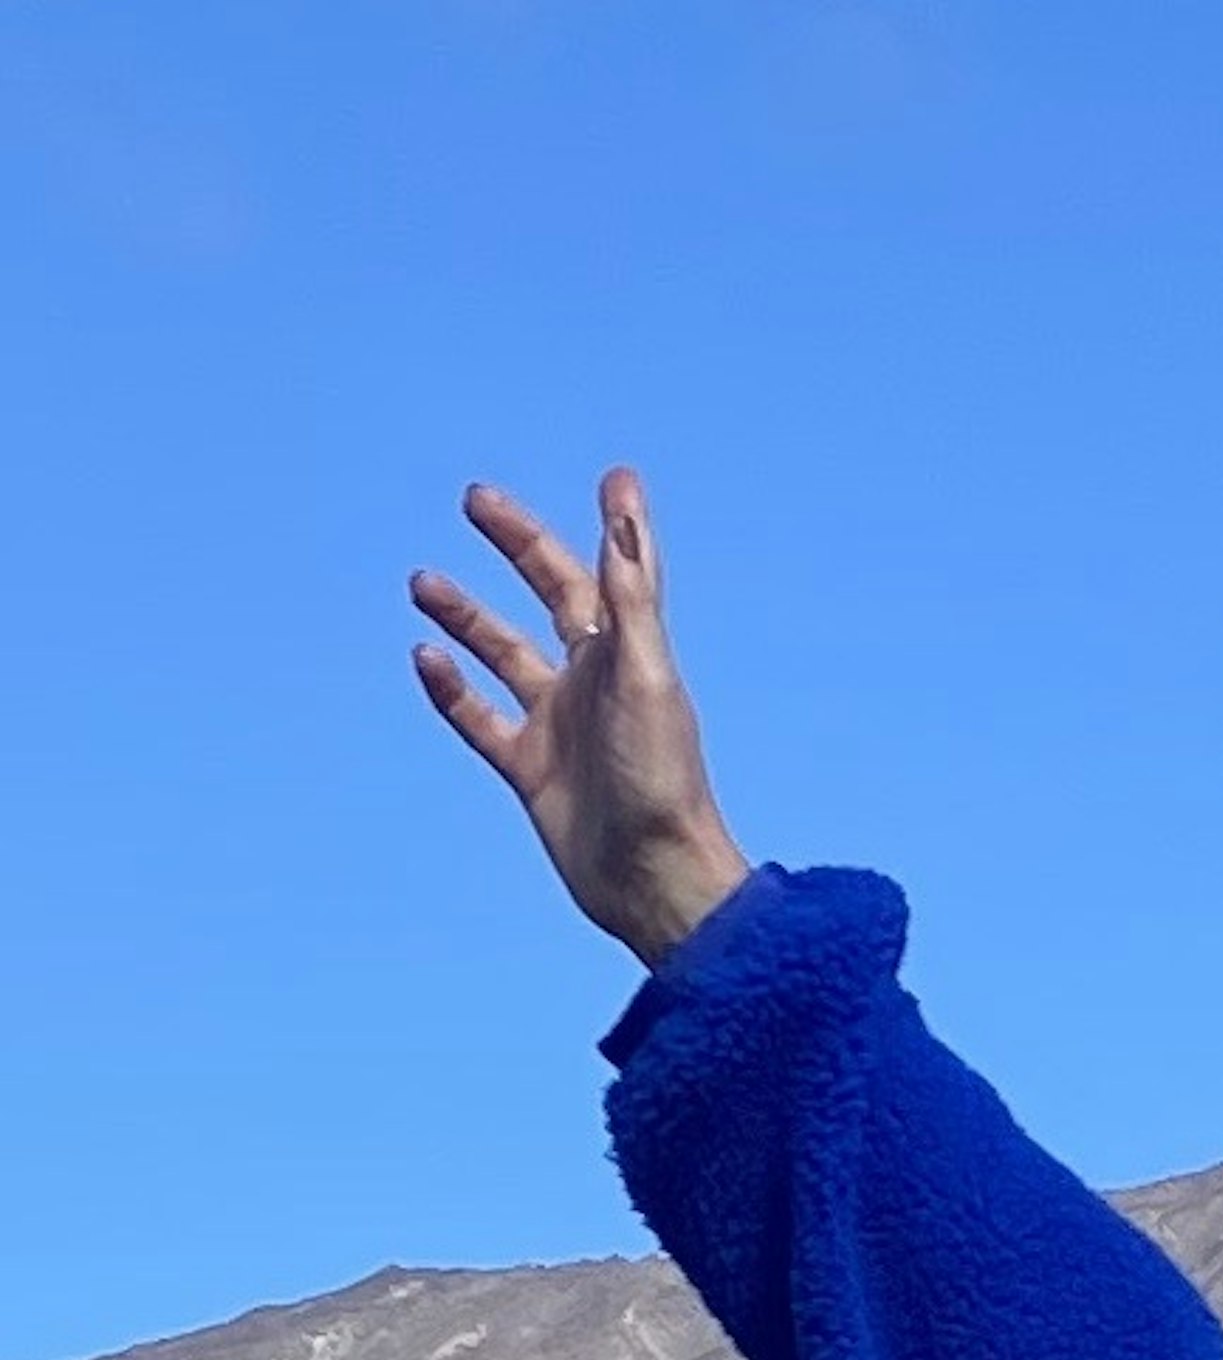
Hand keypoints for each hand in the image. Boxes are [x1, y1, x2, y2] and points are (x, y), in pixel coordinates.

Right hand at [412, 469, 751, 969]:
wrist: (654, 881)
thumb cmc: (661, 782)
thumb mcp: (645, 678)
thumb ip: (631, 597)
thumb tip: (623, 515)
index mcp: (631, 658)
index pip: (612, 574)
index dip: (612, 526)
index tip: (612, 477)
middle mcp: (595, 684)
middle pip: (552, 597)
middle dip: (519, 548)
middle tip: (475, 501)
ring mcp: (560, 727)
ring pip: (504, 654)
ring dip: (467, 616)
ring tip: (422, 581)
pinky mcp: (531, 772)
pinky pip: (480, 719)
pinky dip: (451, 688)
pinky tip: (423, 656)